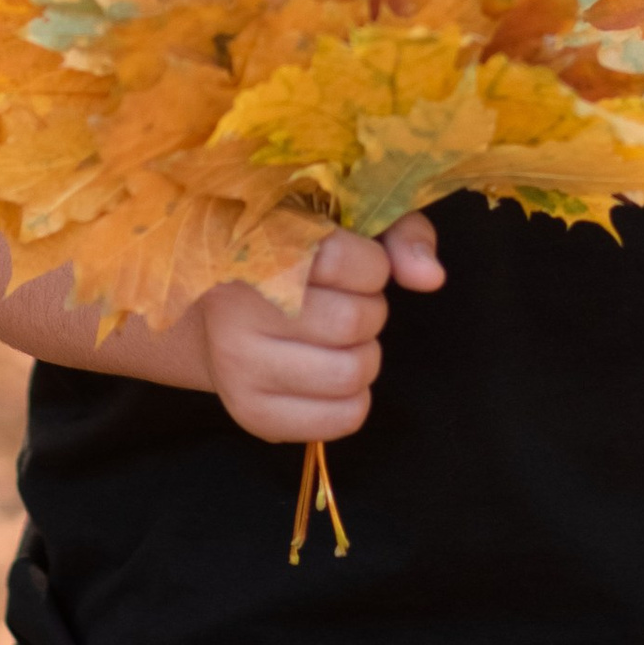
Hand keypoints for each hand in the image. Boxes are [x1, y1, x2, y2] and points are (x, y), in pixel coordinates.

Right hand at [197, 216, 444, 442]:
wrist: (212, 309)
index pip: (342, 260)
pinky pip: (339, 420)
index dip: (371, 266)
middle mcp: (237, 308)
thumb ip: (397, 235)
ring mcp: (238, 365)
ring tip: (340, 340)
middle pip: (352, 322)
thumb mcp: (343, 224)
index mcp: (256, 247)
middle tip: (347, 303)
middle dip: (369, 311)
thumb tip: (431, 278)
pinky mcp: (249, 412)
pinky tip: (333, 374)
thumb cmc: (291, 257)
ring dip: (364, 355)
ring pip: (349, 374)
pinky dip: (354, 399)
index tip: (359, 264)